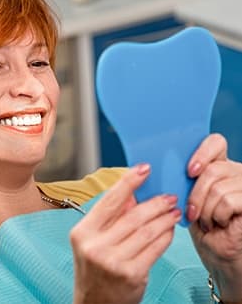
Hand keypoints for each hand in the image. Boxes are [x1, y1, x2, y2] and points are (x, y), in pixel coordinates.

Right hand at [70, 164, 180, 303]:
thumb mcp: (93, 240)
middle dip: (155, 202)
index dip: (128, 182)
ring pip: (147, 231)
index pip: (109, 201)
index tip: (144, 169)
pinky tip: (170, 230)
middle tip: (169, 196)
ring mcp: (113, 261)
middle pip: (132, 216)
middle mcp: (95, 245)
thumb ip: (110, 217)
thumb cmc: (95, 269)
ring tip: (174, 211)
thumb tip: (134, 195)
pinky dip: (166, 236)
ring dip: (164, 218)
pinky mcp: (132, 275)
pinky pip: (155, 248)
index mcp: (82, 232)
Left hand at [187, 133, 241, 302]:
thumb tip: (162, 165)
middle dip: (196, 195)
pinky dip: (217, 215)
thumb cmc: (203, 227)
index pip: (215, 142)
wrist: (219, 255)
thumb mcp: (189, 198)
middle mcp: (236, 172)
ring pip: (219, 187)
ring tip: (207, 221)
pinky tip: (219, 224)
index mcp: (219, 166)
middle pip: (212, 169)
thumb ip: (184, 179)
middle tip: (192, 212)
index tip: (189, 171)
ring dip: (206, 210)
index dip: (202, 152)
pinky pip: (228, 200)